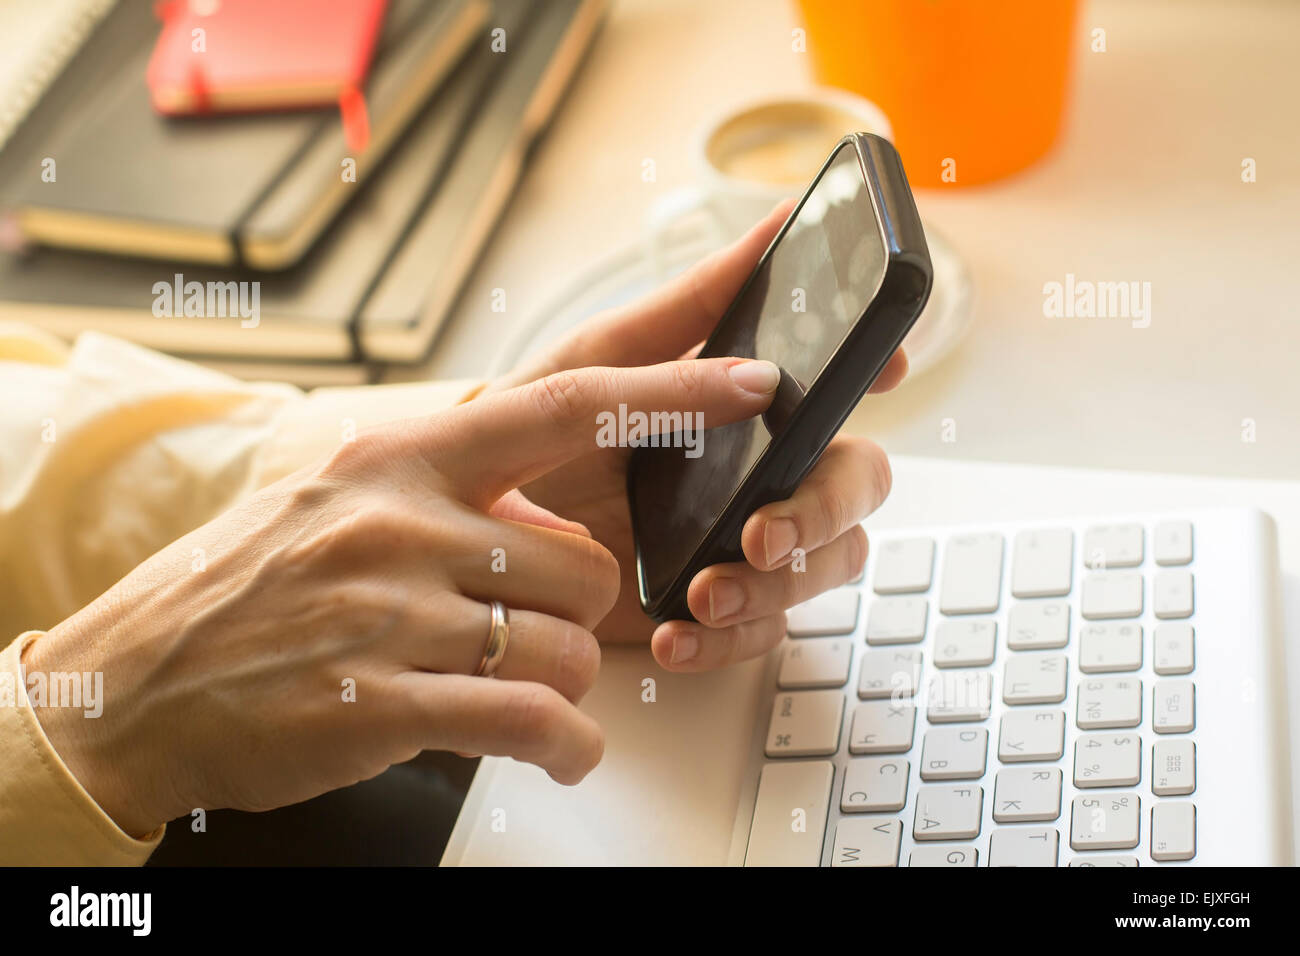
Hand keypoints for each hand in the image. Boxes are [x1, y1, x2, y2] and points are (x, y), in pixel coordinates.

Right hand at [23, 356, 778, 835]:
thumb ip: (445, 490)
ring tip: (509, 682)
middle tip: (535, 623)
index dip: (669, 390)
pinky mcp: (389, 702)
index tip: (748, 379)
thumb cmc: (248, 588)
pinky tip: (549, 746)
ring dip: (563, 677)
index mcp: (400, 457)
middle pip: (585, 565)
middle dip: (584, 608)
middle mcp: (402, 522)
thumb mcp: (337, 499)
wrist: (137, 684)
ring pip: (569, 647)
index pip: (564, 403)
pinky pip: (536, 720)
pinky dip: (565, 744)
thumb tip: (544, 508)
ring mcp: (395, 613)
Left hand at [487, 202, 907, 669]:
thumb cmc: (530, 428)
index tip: (882, 368)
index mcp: (738, 406)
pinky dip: (727, 639)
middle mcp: (756, 472)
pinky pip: (762, 632)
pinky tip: (674, 635)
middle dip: (823, 512)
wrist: (469, 534)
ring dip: (778, 585)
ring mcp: (738, 544)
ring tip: (704, 593)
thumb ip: (685, 312)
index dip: (871, 371)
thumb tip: (771, 254)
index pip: (833, 390)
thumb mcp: (596, 361)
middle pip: (853, 486)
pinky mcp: (710, 609)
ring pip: (823, 566)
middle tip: (761, 533)